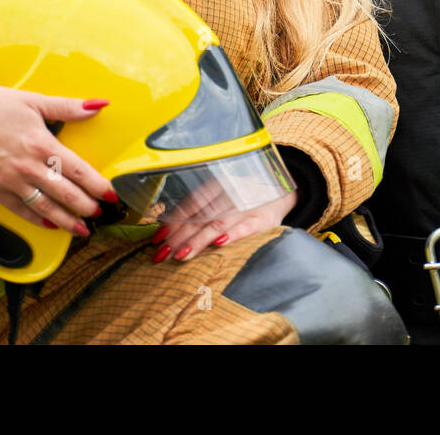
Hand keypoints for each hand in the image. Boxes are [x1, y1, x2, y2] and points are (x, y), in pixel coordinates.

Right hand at [0, 80, 116, 234]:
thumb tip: (99, 104)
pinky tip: (49, 224)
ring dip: (65, 221)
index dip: (98, 186)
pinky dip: (36, 219)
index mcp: (41, 143)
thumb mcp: (33, 100)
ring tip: (81, 229)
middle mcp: (27, 166)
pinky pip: (19, 211)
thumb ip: (68, 107)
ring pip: (44, 207)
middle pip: (65, 194)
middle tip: (100, 214)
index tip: (111, 195)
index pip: (79, 171)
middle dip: (86, 207)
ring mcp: (9, 181)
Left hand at [153, 185, 297, 263]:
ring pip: (219, 222)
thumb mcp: (222, 195)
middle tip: (162, 254)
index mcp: (217, 185)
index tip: (157, 238)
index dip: (172, 220)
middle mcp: (230, 192)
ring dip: (199, 240)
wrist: (282, 191)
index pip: (191, 203)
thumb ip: (198, 207)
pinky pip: (247, 226)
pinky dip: (233, 234)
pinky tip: (219, 243)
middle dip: (179, 236)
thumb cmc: (244, 197)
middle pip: (200, 216)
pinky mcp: (264, 218)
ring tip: (182, 255)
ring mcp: (247, 205)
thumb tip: (164, 224)